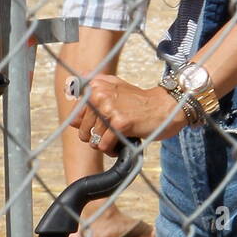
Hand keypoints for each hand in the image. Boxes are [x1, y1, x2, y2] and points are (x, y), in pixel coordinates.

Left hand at [70, 74, 187, 154]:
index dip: (86, 127)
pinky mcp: (119, 123)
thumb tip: (72, 101)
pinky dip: (112, 150)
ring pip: (94, 140)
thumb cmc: (140, 101)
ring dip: (106, 145)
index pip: (75, 116)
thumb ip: (94, 90)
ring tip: (118, 139)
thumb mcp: (115, 86)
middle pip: (84, 130)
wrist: (164, 107)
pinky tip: (121, 145)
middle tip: (111, 135)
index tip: (99, 127)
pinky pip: (105, 146)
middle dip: (96, 138)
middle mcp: (100, 94)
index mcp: (96, 85)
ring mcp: (109, 108)